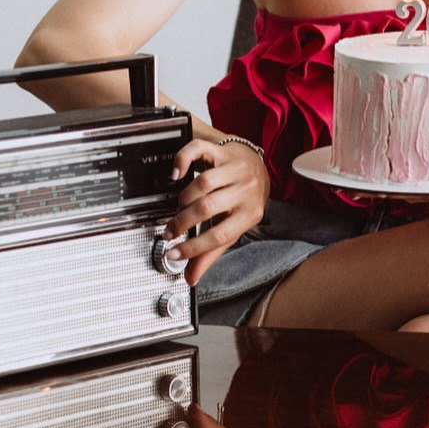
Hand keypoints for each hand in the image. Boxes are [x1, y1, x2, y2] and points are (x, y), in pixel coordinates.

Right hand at [162, 136, 269, 286]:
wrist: (258, 167)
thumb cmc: (243, 202)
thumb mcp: (233, 228)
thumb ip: (211, 253)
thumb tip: (190, 277)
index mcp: (250, 214)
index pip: (220, 235)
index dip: (194, 247)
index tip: (174, 253)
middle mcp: (245, 190)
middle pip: (208, 207)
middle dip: (183, 222)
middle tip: (170, 230)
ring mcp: (234, 169)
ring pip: (203, 182)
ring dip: (184, 199)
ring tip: (178, 208)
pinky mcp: (222, 151)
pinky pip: (199, 151)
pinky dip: (183, 160)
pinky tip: (176, 173)